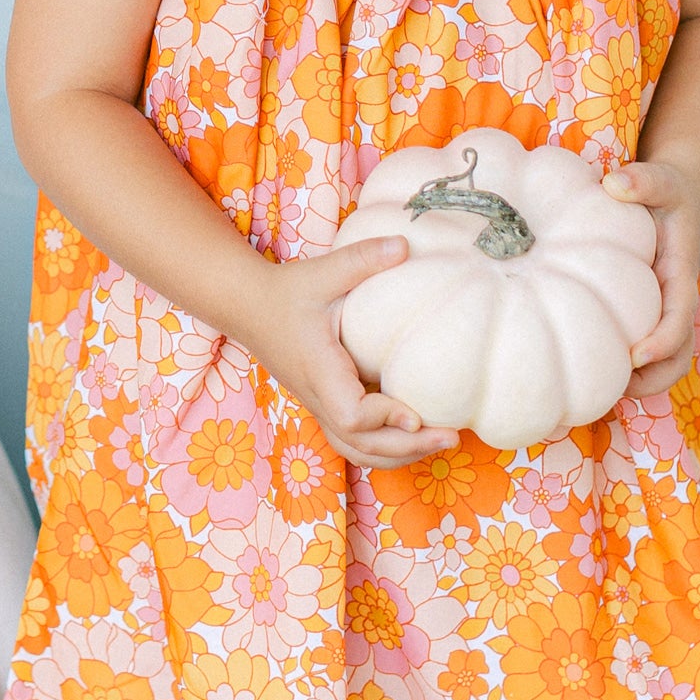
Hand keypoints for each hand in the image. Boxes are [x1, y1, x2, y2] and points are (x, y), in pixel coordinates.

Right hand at [231, 237, 463, 471]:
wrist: (248, 308)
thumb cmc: (285, 292)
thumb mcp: (322, 272)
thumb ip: (361, 259)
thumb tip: (406, 244)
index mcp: (319, 370)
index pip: (350, 414)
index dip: (384, 419)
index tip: (417, 413)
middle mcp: (318, 397)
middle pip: (359, 446)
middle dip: (407, 448)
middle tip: (451, 437)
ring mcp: (320, 406)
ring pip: (356, 451)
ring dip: (397, 455)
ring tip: (438, 442)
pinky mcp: (326, 405)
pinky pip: (354, 441)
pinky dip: (384, 447)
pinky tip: (414, 432)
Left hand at [606, 154, 699, 396]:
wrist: (674, 197)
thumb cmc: (665, 190)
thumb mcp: (660, 179)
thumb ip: (643, 179)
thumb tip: (615, 184)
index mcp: (681, 276)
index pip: (680, 319)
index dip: (662, 342)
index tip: (635, 355)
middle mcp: (675, 302)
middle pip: (678, 358)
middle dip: (651, 381)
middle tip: (610, 389)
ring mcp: (662, 313)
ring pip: (662, 365)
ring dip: (636, 385)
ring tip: (593, 393)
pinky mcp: (646, 316)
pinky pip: (641, 353)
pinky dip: (619, 369)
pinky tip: (579, 370)